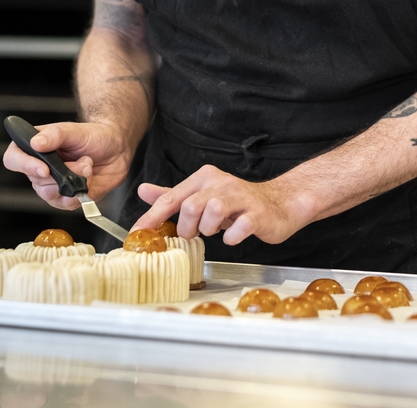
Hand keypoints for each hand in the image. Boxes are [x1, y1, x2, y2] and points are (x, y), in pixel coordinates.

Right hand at [3, 121, 129, 209]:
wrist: (116, 147)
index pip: (13, 159)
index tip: (44, 169)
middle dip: (62, 174)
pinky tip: (89, 180)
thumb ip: (55, 134)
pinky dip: (80, 194)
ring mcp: (53, 184)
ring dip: (73, 182)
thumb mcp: (74, 130)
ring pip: (50, 195)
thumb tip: (35, 142)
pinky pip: (67, 204)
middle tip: (83, 161)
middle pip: (36, 181)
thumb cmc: (93, 135)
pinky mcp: (67, 197)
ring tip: (88, 167)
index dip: (24, 165)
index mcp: (36, 147)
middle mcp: (40, 168)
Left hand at [133, 165, 309, 245]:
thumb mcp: (202, 195)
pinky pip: (238, 229)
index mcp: (205, 177)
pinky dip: (232, 238)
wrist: (279, 203)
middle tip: (194, 233)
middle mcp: (221, 183)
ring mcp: (241, 198)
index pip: (171, 197)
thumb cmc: (237, 202)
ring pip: (212, 212)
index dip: (152, 217)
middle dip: (187, 227)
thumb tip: (143, 191)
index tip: (137, 234)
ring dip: (208, 230)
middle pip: (190, 206)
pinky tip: (233, 236)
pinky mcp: (257, 214)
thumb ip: (173, 195)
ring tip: (215, 231)